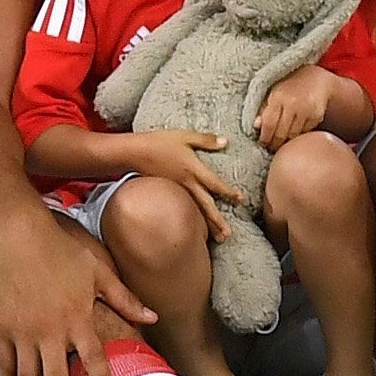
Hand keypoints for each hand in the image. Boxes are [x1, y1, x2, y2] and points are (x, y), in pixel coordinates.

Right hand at [0, 213, 156, 375]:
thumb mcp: (98, 272)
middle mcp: (50, 332)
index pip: (94, 359)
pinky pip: (6, 365)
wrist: (18, 235)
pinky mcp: (4, 328)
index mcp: (78, 319)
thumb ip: (125, 298)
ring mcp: (24, 332)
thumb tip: (154, 316)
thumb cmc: (62, 251)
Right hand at [119, 129, 245, 239]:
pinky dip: (194, 220)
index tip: (241, 199)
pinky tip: (200, 228)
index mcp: (193, 169)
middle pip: (206, 205)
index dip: (228, 192)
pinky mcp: (168, 193)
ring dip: (207, 225)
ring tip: (218, 239)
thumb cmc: (160, 142)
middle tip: (228, 235)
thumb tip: (226, 141)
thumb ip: (206, 140)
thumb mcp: (185, 136)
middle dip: (218, 220)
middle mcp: (186, 183)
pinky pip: (184, 208)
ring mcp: (177, 190)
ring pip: (195, 211)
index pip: (215, 183)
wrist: (135, 153)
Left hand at [253, 66, 333, 150]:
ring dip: (286, 142)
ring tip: (281, 142)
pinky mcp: (317, 115)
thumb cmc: (289, 86)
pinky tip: (294, 132)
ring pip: (293, 135)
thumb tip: (255, 126)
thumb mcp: (273, 93)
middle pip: (281, 133)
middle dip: (275, 143)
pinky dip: (298, 135)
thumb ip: (263, 109)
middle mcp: (293, 103)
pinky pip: (305, 132)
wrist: (315, 78)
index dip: (264, 137)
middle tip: (271, 147)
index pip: (269, 123)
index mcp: (278, 96)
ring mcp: (306, 110)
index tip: (262, 143)